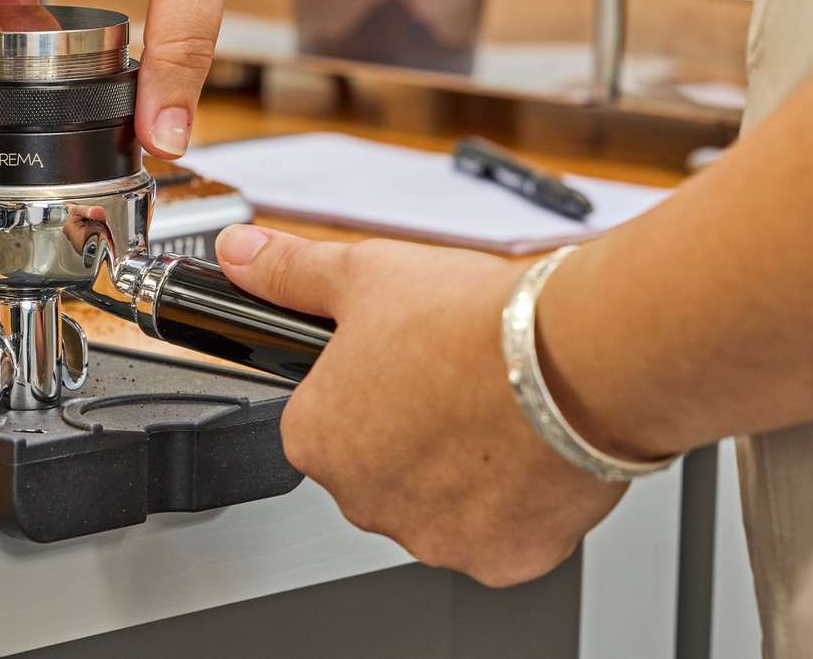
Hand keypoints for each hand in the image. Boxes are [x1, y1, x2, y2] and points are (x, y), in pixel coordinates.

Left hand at [214, 224, 627, 586]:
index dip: (365, 386)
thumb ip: (287, 272)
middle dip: (411, 432)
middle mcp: (362, 500)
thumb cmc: (468, 322)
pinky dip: (513, 502)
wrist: (575, 355)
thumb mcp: (361, 274)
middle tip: (451, 380)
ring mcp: (432, 537)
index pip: (323, 420)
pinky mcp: (500, 559)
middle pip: (378, 467)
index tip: (402, 364)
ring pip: (437, 502)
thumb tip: (237, 254)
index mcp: (316, 439)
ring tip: (494, 408)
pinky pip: (499, 533)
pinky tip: (526, 449)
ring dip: (460, 468)